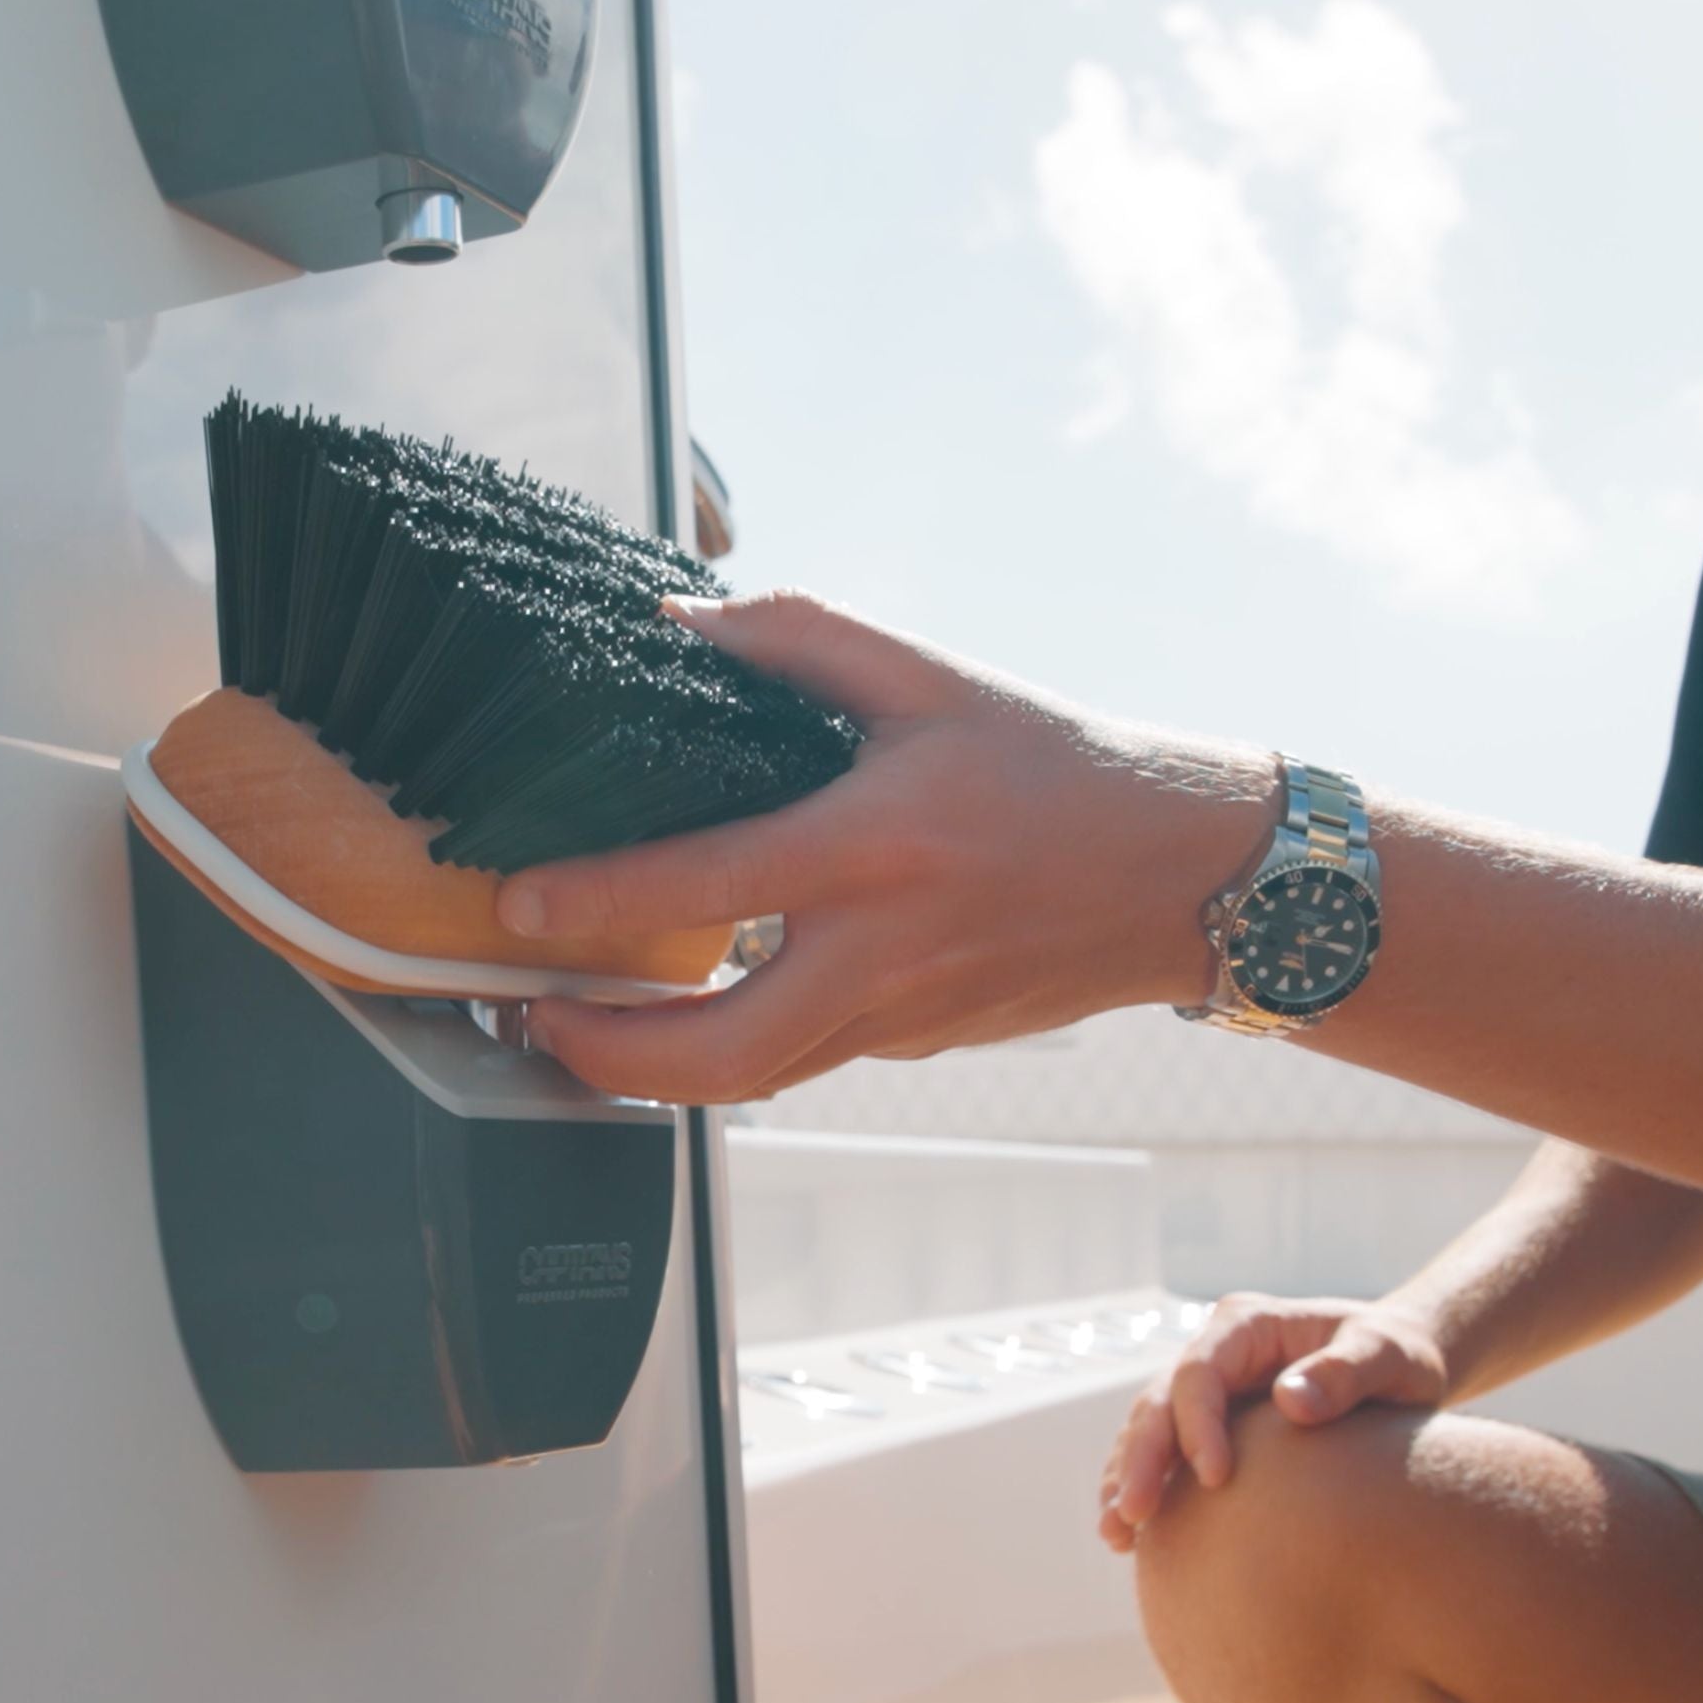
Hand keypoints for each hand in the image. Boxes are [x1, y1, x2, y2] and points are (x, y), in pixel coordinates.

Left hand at [497, 591, 1276, 1104]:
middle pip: (718, 1056)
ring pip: (755, 1080)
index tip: (521, 906)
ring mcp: (904, 1017)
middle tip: (536, 1021)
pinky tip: (710, 999)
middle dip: (604, 1058)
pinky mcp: (920, 1045)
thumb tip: (681, 622)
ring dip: (656, 1072)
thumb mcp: (932, 678)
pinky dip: (740, 1044)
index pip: (703, 889)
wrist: (1181, 875)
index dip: (594, 903)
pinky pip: (810, 1057)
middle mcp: (884, 953)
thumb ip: (799, 638)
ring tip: (588, 1028)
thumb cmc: (1061, 770)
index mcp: (876, 849)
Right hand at [1097, 1294, 1449, 1551]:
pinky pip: (1166, 1455)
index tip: (1217, 1479)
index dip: (1197, 1423)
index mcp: (1247, 1325)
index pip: (1199, 1371)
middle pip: (1159, 1403)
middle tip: (1133, 1518)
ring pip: (1150, 1431)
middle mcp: (1215, 1352)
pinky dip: (1147, 1488)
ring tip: (1116, 1536)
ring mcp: (1209, 1390)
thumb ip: (1345, 1373)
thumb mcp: (1387, 1356)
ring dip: (1128, 1479)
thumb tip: (1289, 1403)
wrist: (1402, 1365)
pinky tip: (1132, 1538)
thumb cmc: (1399, 1356)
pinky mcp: (1211, 1425)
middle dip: (1140, 1459)